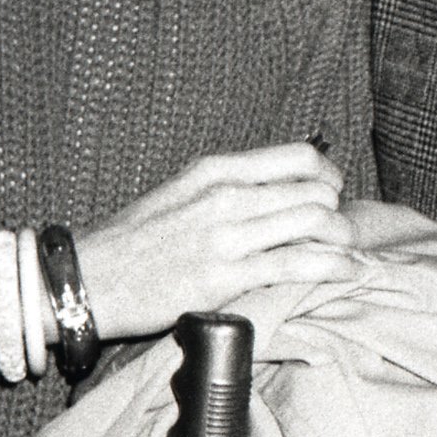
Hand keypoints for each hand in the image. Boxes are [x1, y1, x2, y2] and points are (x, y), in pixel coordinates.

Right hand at [75, 145, 351, 340]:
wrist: (88, 279)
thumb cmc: (135, 240)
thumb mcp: (181, 192)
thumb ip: (228, 186)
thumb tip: (280, 189)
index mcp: (214, 170)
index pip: (299, 157)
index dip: (328, 176)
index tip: (331, 194)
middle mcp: (224, 196)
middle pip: (315, 192)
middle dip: (339, 213)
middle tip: (338, 232)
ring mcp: (225, 237)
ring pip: (315, 223)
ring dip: (343, 239)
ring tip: (347, 252)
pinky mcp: (225, 278)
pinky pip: (299, 265)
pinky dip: (335, 267)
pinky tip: (348, 271)